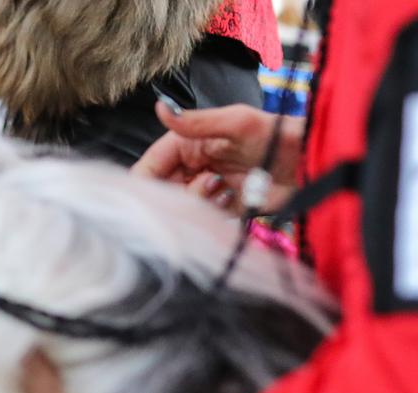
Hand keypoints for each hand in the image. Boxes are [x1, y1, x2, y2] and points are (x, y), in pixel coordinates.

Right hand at [133, 102, 302, 214]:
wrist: (312, 164)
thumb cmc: (279, 135)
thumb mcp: (238, 122)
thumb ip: (196, 121)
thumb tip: (161, 108)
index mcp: (188, 143)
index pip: (151, 164)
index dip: (146, 179)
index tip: (153, 190)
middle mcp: (193, 166)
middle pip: (161, 189)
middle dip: (174, 192)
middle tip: (201, 184)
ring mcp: (206, 187)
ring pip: (178, 205)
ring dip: (196, 201)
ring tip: (221, 187)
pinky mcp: (221, 207)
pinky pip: (200, 217)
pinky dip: (210, 211)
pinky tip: (230, 198)